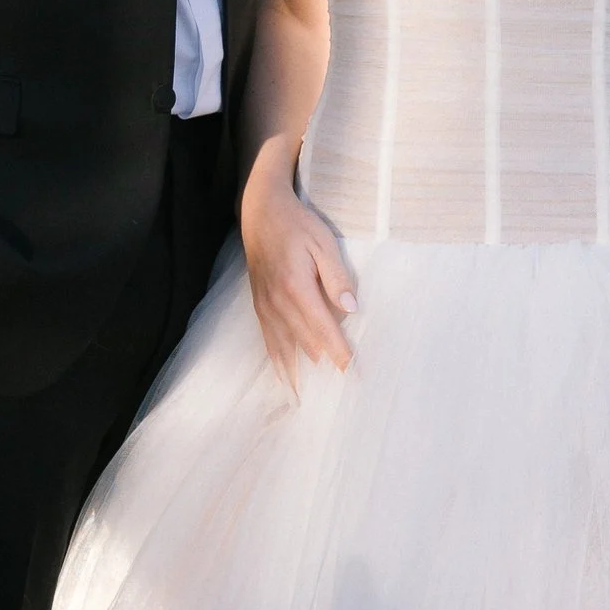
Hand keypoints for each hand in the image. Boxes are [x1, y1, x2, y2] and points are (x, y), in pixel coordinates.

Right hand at [242, 162, 356, 383]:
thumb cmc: (297, 225)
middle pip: (305, 342)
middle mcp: (278, 302)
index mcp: (296, 287)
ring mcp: (265, 306)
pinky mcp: (259, 305)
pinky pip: (269, 339)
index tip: (350, 369)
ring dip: (298, 370)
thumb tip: (350, 307)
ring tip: (308, 395)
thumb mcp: (323, 243)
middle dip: (324, 363)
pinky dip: (278, 360)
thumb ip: (336, 277)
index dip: (338, 350)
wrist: (261, 213)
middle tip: (341, 387)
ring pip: (284, 346)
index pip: (323, 328)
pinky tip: (285, 376)